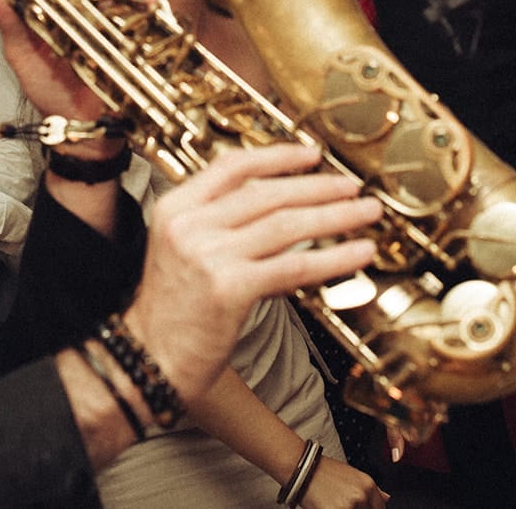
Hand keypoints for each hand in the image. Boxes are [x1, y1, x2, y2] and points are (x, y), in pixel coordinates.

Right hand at [122, 144, 379, 403]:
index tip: (313, 155)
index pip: (233, 166)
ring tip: (366, 213)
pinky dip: (333, 258)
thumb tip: (286, 210)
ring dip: (335, 216)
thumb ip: (224, 226)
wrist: (149, 360)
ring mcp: (209, 255)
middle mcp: (191, 225)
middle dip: (319, 187)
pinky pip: (295, 266)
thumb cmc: (172, 311)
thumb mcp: (184, 251)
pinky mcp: (230, 288)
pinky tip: (357, 254)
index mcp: (176, 208)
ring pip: (287, 225)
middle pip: (267, 193)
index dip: (278, 157)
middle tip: (353, 186)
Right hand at [302, 455, 389, 508]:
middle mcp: (361, 495)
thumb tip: (387, 499)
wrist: (302, 469)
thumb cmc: (324, 472)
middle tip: (343, 503)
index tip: (362, 507)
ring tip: (333, 503)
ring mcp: (348, 506)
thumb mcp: (352, 476)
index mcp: (368, 485)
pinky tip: (328, 506)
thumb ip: (372, 490)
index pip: (380, 508)